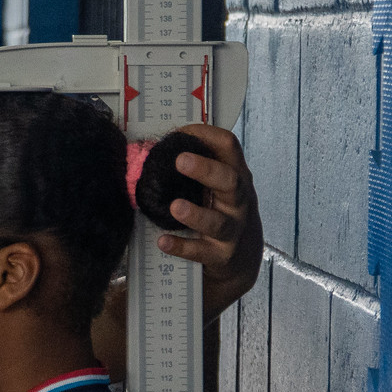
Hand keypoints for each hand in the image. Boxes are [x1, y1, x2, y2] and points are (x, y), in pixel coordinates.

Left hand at [156, 124, 263, 317]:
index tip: (181, 132)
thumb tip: (150, 147)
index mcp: (236, 176)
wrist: (242, 259)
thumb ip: (196, 168)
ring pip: (217, 221)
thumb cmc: (223, 212)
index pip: (229, 147)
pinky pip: (201, 251)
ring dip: (196, 214)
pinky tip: (164, 242)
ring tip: (175, 207)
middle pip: (229, 181)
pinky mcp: (220, 255)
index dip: (206, 135)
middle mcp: (238, 201)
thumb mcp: (218, 186)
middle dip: (206, 170)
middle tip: (180, 161)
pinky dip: (182, 247)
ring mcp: (232, 229)